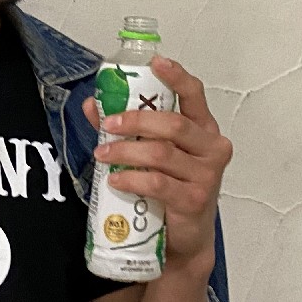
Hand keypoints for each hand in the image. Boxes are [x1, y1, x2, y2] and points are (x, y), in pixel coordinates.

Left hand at [83, 56, 232, 273]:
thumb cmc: (170, 188)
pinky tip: (115, 179)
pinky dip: (132, 178)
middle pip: (173, 123)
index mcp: (202, 128)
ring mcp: (206, 175)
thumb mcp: (149, 152)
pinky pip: (158, 182)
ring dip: (126, 151)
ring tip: (102, 154)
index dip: (177, 76)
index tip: (156, 62)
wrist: (184, 239)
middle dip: (135, 120)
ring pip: (161, 153)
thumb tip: (91, 105)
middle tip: (108, 125)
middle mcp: (211, 147)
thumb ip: (124, 128)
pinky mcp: (195, 200)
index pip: (195, 95)